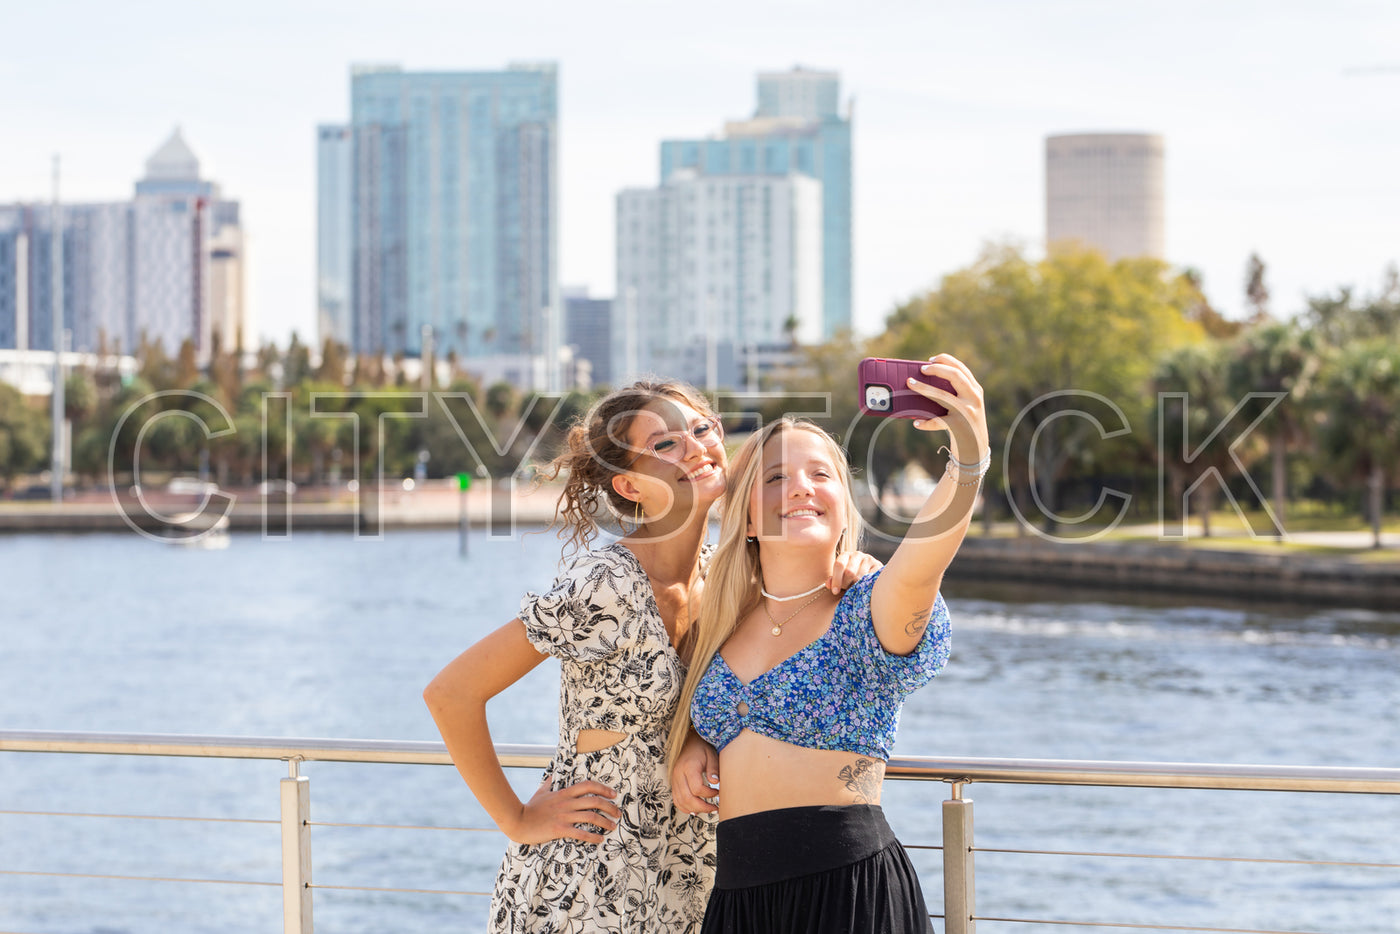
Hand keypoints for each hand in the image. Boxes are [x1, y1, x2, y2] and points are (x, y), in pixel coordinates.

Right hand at [505, 778, 621, 843]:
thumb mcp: (541, 792)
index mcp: (564, 793)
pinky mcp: (559, 829)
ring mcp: (564, 816)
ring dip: (605, 822)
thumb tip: (553, 776)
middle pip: (594, 801)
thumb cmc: (529, 807)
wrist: (517, 821)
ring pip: (590, 816)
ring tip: (612, 826)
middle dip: (609, 806)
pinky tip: (599, 840)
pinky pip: (580, 833)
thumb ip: (549, 784)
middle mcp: (567, 803)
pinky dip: (593, 836)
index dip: (603, 788)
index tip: (613, 794)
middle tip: (617, 813)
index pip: (588, 786)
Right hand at [671, 734, 719, 814]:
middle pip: (687, 798)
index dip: (709, 794)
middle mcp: (678, 774)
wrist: (688, 741)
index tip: (718, 792)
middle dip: (703, 807)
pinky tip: (696, 809)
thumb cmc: (701, 747)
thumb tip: (715, 782)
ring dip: (694, 809)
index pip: (697, 788)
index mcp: (689, 767)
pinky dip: (685, 807)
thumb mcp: (711, 754)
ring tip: (708, 809)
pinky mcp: (674, 783)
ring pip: (681, 801)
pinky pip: (676, 800)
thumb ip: (713, 768)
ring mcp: (674, 780)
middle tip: (715, 808)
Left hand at [828, 550, 882, 593]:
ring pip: (860, 576)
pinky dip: (866, 585)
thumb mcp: (840, 578)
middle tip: (847, 590)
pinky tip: (864, 587)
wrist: (869, 574)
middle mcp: (857, 554)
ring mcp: (869, 559)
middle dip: (846, 584)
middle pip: (849, 572)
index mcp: (845, 555)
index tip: (835, 592)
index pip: (839, 565)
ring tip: (856, 589)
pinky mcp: (878, 566)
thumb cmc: (850, 578)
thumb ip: (833, 580)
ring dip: (857, 586)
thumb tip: (829, 584)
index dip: (836, 580)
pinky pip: (871, 578)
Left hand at [907, 353, 988, 459]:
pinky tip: (917, 423)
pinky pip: (938, 421)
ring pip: (943, 396)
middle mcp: (973, 399)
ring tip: (910, 384)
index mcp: (975, 391)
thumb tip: (924, 383)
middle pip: (955, 376)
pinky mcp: (959, 426)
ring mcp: (966, 412)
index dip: (946, 360)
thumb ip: (954, 395)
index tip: (930, 359)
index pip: (961, 369)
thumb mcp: (965, 407)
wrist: (976, 451)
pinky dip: (926, 422)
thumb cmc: (965, 426)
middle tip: (921, 369)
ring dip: (923, 388)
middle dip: (936, 369)